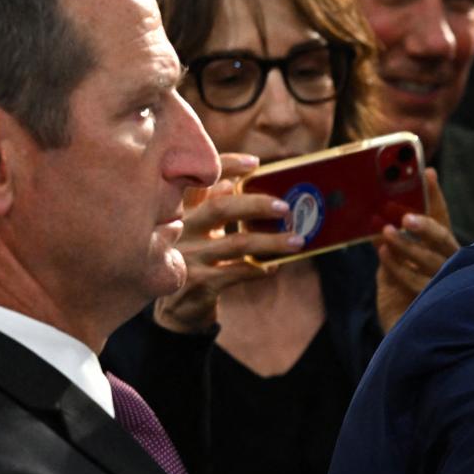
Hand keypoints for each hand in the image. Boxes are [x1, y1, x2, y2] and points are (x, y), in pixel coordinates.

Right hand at [153, 153, 305, 332]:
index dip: (226, 167)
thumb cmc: (196, 260)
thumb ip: (214, 206)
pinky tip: (274, 267)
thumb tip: (238, 182)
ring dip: (272, 241)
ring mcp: (187, 257)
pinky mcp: (197, 282)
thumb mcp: (198, 232)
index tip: (254, 164)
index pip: (201, 181)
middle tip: (286, 207)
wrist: (176, 310)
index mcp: (181, 212)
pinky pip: (237, 271)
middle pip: (220, 208)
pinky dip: (260, 268)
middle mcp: (180, 230)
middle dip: (256, 204)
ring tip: (298, 241)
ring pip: (237, 243)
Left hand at [375, 169, 459, 331]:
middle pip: (444, 240)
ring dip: (408, 245)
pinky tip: (383, 255)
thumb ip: (389, 245)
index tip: (427, 173)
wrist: (404, 339)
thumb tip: (375, 220)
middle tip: (406, 215)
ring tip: (386, 232)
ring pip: (431, 260)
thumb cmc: (401, 298)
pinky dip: (398, 267)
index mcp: (441, 249)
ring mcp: (443, 284)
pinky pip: (416, 282)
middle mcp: (449, 264)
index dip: (434, 196)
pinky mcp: (431, 303)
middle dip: (427, 225)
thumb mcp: (392, 265)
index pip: (441, 218)